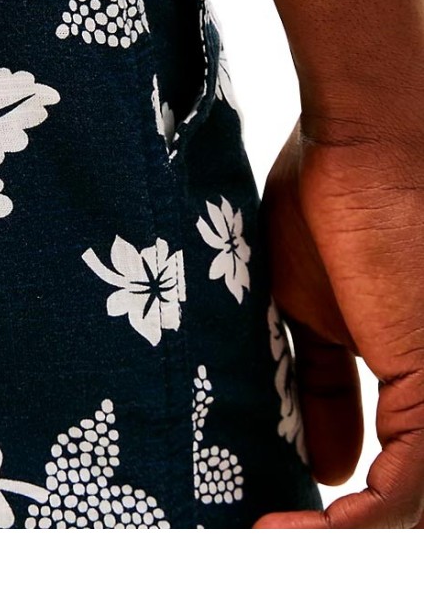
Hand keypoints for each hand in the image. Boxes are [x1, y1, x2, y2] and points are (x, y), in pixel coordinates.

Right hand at [255, 102, 423, 527]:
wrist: (365, 141)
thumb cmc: (336, 199)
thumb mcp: (315, 309)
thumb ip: (329, 387)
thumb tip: (330, 465)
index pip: (404, 474)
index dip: (349, 515)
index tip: (277, 518)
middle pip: (409, 500)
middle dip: (344, 534)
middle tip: (273, 538)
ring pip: (410, 509)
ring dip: (337, 540)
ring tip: (270, 538)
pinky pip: (403, 492)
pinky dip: (345, 525)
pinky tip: (285, 525)